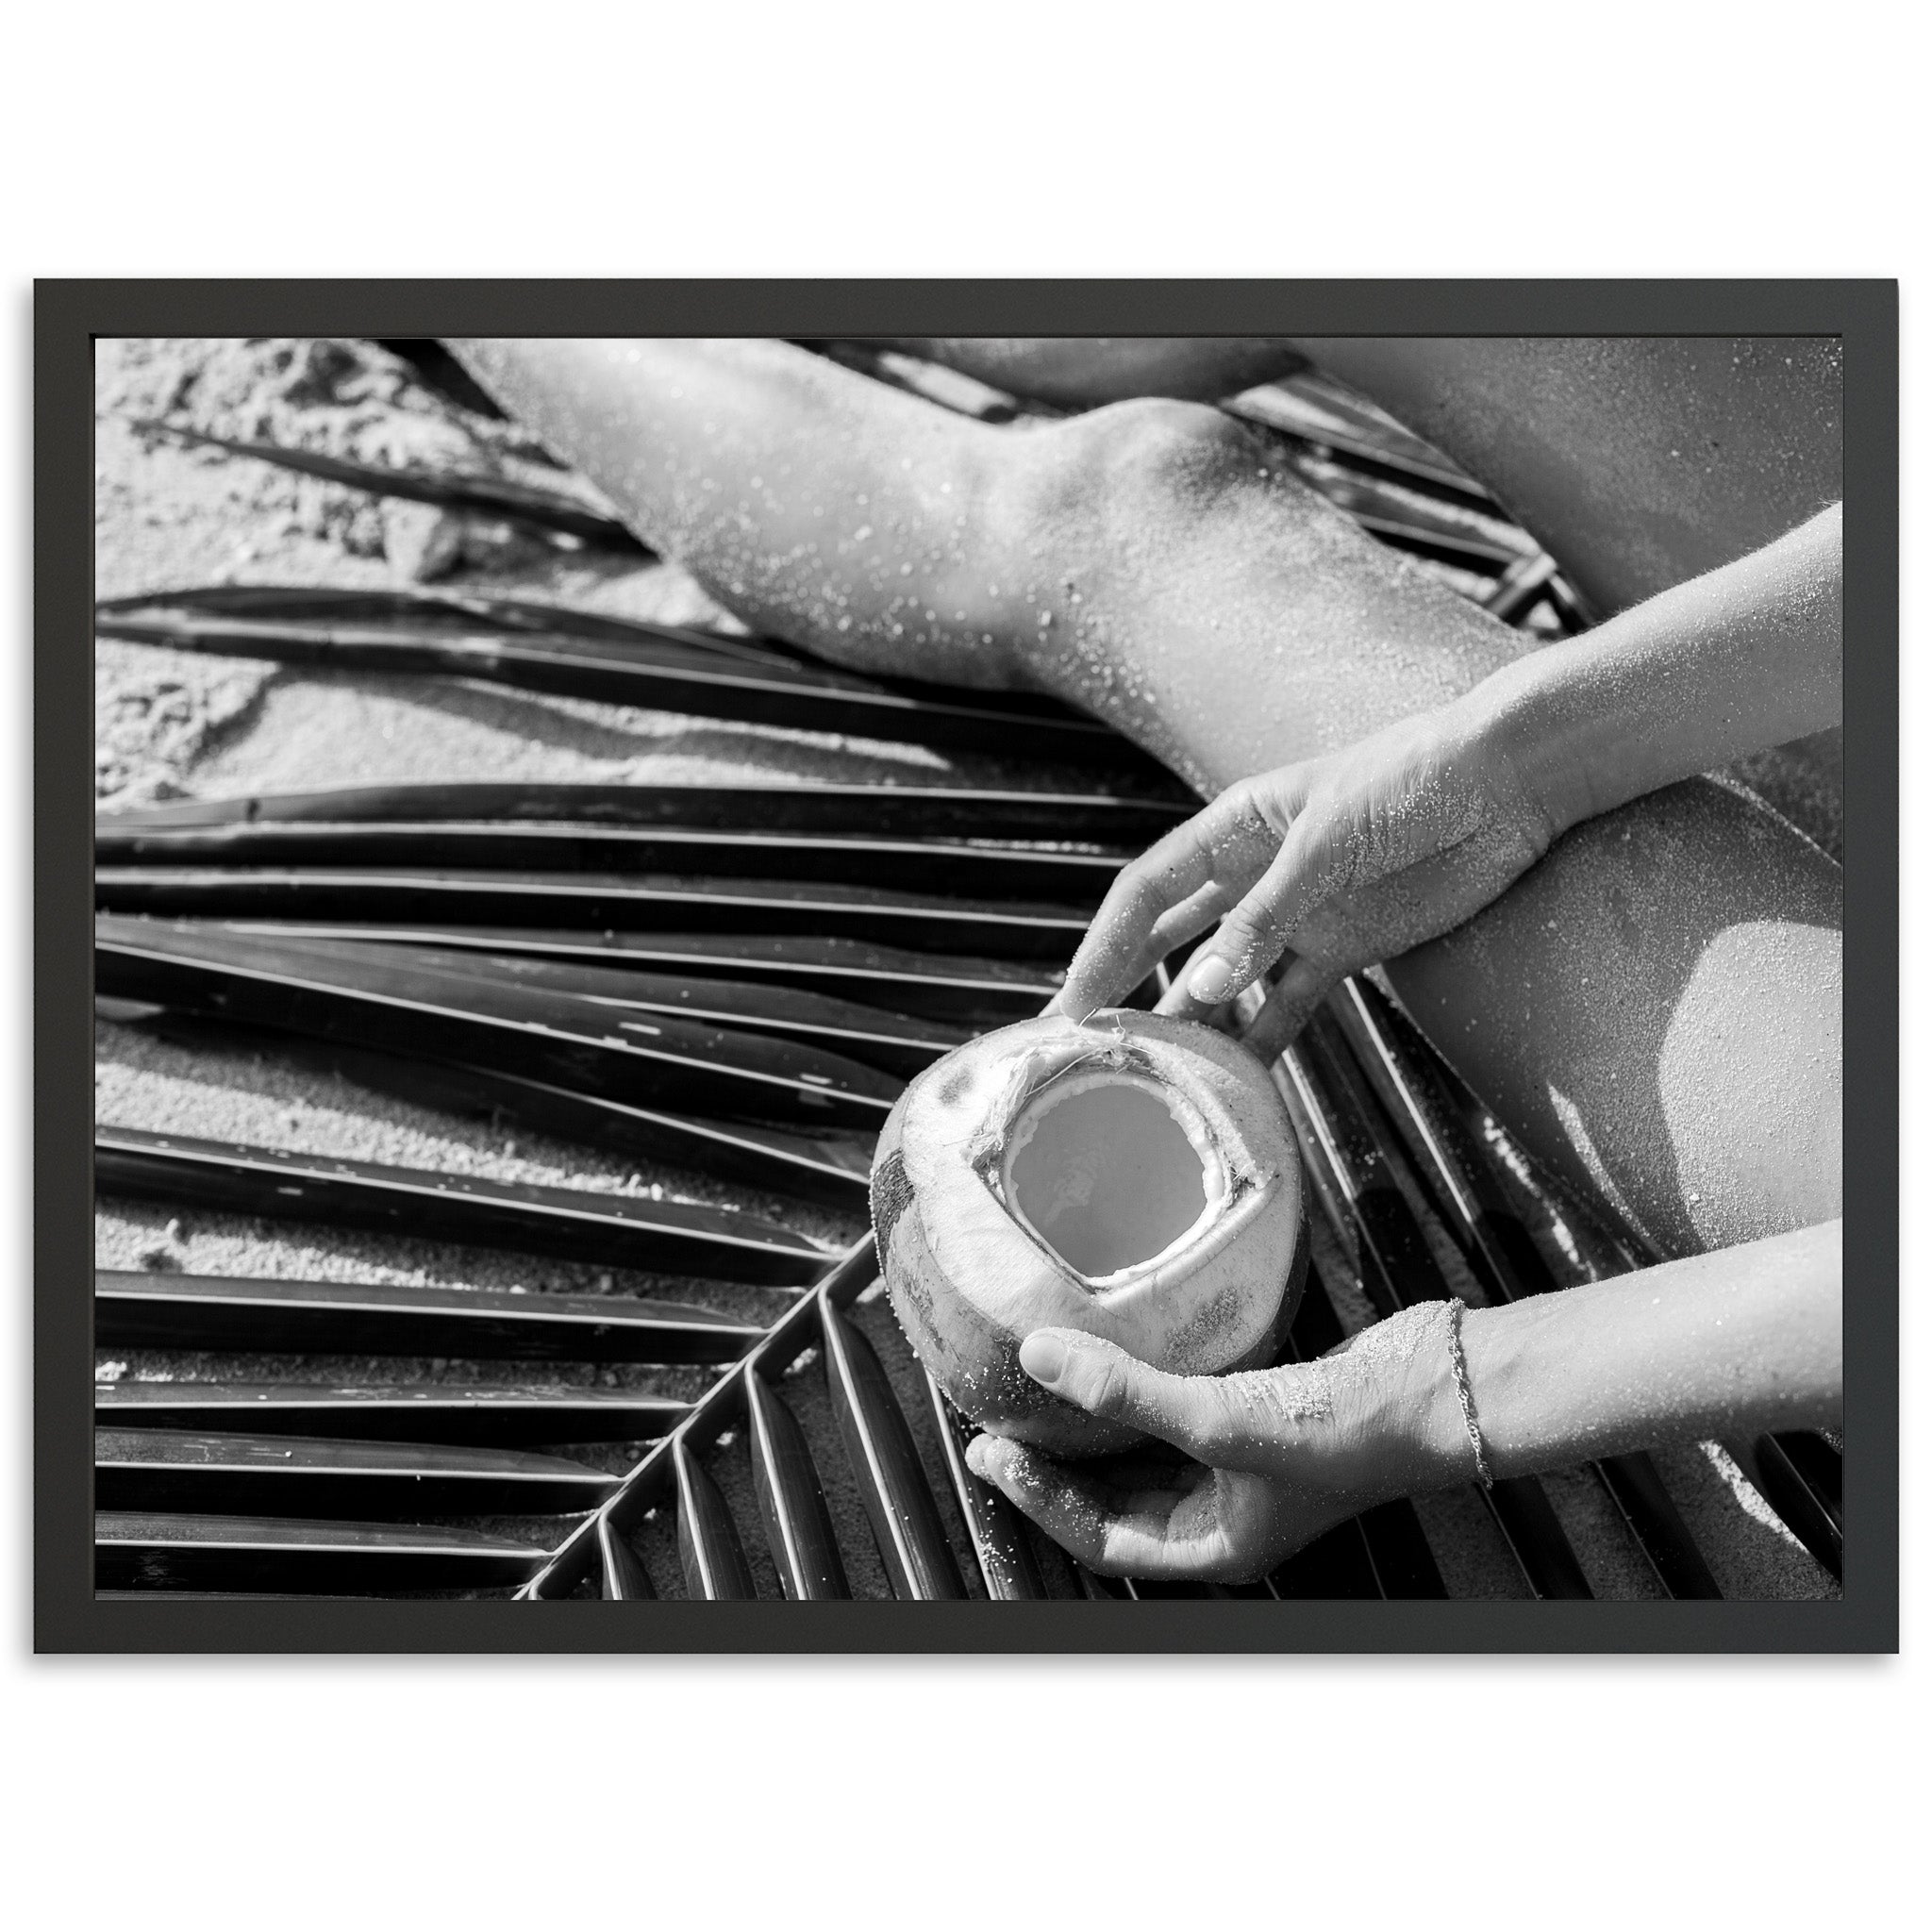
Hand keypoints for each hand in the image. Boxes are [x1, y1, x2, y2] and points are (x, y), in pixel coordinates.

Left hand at [963, 1307, 1464, 1582]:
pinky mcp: (1253, 1412)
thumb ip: (1126, 1391)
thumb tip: (1039, 1358)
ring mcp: (1238, 1464)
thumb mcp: (1219, 1420)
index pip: (1101, 1537)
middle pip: (1113, 1500)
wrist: (1435, 1387)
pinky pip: (1174, 1413)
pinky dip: (1136, 1394)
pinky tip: (1107, 1360)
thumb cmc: (1346, 1432)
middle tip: (996, 1423)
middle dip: (1054, 1467)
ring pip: (1141, 1456)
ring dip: (1090, 1429)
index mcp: (1214, 1545)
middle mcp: (1221, 1512)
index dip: (1041, 1501)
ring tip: (1037, 1391)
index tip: (995, 1453)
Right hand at [1050, 695, 1558, 1055]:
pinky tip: (1234, 1080)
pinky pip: (1287, 1004)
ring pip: (1224, 979)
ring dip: (1193, 1024)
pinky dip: (1261, 1041)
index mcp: (1232, 828)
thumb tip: (1205, 988)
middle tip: (1089, 1051)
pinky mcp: (1344, 948)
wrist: (1508, 785)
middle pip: (1170, 940)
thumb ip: (1265, 917)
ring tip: (1159, 1077)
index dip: (1103, 949)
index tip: (1073, 1006)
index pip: (1146, 894)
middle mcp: (1252, 874)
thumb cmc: (1411, 781)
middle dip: (1126, 991)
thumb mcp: (1327, 843)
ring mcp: (1296, 915)